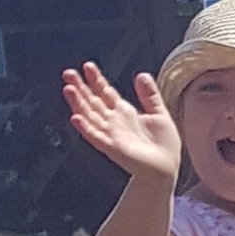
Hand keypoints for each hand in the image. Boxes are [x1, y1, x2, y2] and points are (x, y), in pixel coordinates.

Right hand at [63, 63, 182, 181]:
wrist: (166, 169)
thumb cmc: (163, 145)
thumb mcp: (160, 113)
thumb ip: (149, 95)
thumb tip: (141, 74)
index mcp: (124, 113)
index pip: (105, 93)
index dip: (96, 80)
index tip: (88, 66)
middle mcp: (113, 123)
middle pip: (92, 102)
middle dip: (81, 88)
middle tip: (68, 73)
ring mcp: (111, 135)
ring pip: (90, 116)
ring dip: (78, 103)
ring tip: (68, 89)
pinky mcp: (113, 148)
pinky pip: (96, 137)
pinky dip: (86, 128)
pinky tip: (76, 118)